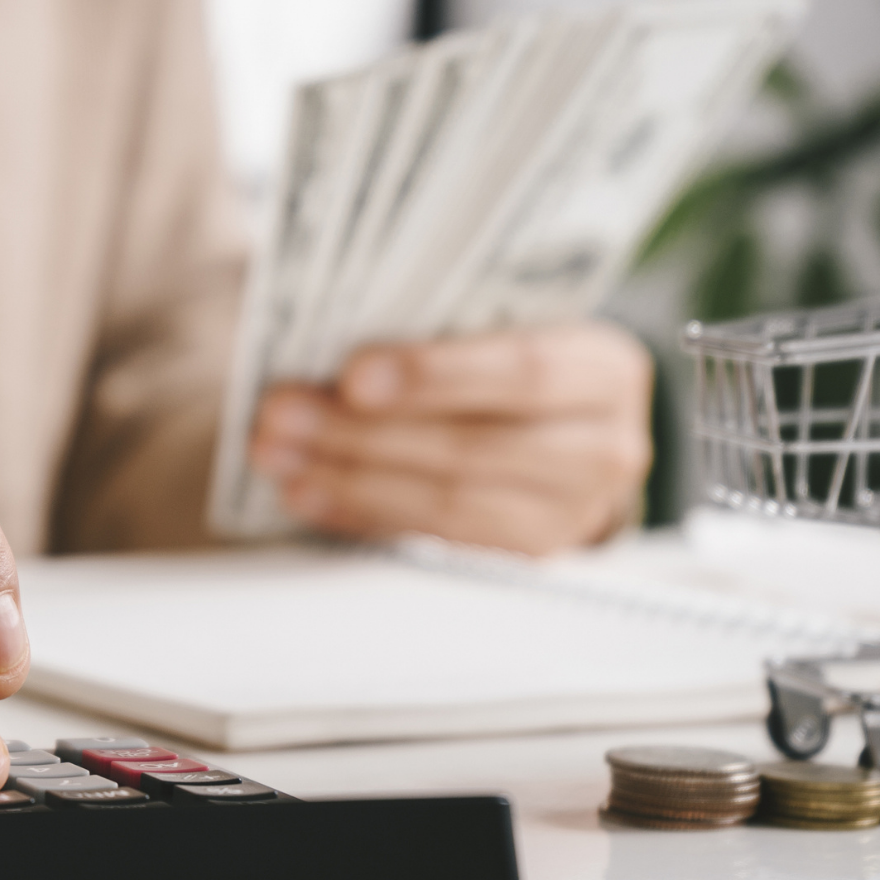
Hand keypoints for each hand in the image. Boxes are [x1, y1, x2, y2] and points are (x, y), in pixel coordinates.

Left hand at [249, 322, 651, 554]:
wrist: (562, 434)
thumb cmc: (508, 361)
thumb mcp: (500, 325)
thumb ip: (443, 319)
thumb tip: (327, 319)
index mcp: (603, 368)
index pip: (522, 370)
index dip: (434, 375)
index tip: (353, 374)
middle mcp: (603, 448)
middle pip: (473, 447)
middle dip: (362, 432)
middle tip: (280, 413)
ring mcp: (568, 516)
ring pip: (446, 503)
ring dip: (347, 479)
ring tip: (276, 453)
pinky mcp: (522, 560)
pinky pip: (432, 542)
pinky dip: (359, 514)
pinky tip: (306, 493)